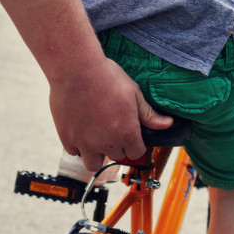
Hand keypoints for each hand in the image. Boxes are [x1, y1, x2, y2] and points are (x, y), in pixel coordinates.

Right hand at [49, 57, 172, 170]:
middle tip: (112, 129)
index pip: (136, 153)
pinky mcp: (67, 138)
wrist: (76, 70)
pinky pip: (73, 152)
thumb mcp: (134, 92)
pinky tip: (80, 130)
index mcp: (126, 133)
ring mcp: (85, 143)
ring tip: (96, 137)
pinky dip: (77, 145)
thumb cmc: (106, 77)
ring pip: (93, 163)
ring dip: (97, 154)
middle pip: (116, 156)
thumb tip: (166, 123)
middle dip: (116, 146)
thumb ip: (149, 114)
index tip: (130, 135)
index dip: (135, 144)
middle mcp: (106, 143)